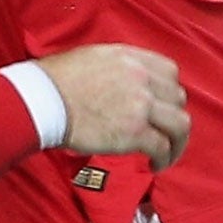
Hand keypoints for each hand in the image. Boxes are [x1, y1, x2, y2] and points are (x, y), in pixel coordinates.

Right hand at [36, 44, 189, 167]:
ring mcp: (141, 105)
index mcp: (131, 58)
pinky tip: (154, 165)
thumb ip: (117, 67)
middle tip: (162, 130)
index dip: (169, 91)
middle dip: (172, 116)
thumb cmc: (54, 80)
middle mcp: (141, 78)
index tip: (162, 105)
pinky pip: (163, 147)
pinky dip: (164, 159)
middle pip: (178, 98)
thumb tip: (122, 83)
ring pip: (180, 124)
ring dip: (177, 141)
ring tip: (167, 153)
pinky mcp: (135, 132)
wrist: (42, 99)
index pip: (170, 72)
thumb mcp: (92, 57)